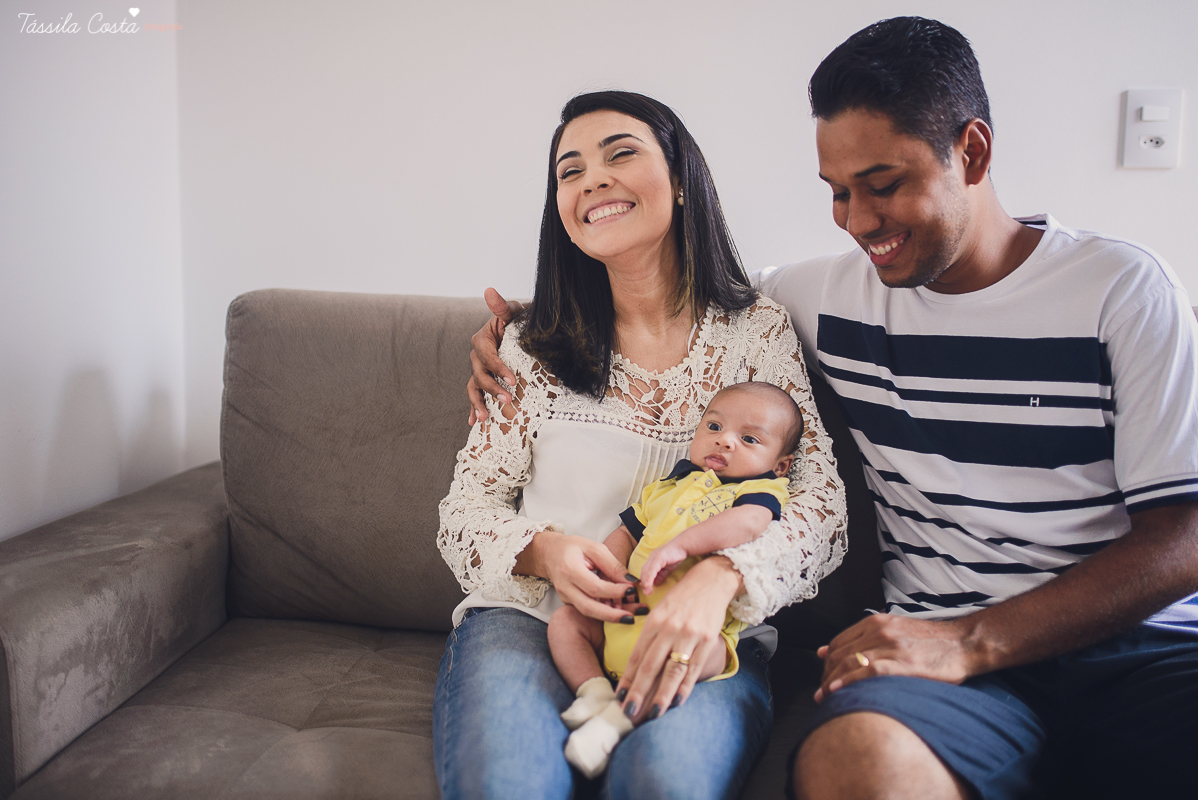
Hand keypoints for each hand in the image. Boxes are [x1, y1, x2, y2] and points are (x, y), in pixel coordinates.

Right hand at [467, 288, 523, 423]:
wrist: (524, 333)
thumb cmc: (519, 322)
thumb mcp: (513, 312)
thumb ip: (501, 306)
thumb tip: (489, 291)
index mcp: (482, 339)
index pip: (487, 356)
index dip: (498, 368)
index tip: (512, 379)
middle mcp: (477, 356)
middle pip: (479, 374)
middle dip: (492, 388)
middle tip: (508, 400)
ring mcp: (479, 369)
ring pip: (474, 387)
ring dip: (477, 403)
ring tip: (484, 417)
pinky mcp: (484, 380)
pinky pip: (476, 395)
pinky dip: (473, 408)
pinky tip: (474, 422)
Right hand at [538, 531, 642, 622]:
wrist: (550, 553)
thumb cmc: (573, 548)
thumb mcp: (594, 548)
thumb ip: (613, 565)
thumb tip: (632, 582)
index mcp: (570, 569)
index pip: (594, 586)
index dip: (614, 591)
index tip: (632, 589)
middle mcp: (565, 587)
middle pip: (589, 607)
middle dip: (612, 615)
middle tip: (633, 617)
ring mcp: (565, 597)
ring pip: (588, 612)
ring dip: (610, 617)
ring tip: (630, 617)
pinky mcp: (568, 602)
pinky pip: (587, 610)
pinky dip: (603, 613)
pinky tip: (619, 612)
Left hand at [614, 556, 740, 723]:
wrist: (711, 580)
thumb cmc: (682, 598)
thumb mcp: (660, 610)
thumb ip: (650, 635)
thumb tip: (638, 666)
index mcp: (654, 620)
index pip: (637, 655)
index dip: (627, 678)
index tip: (619, 696)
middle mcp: (669, 628)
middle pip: (650, 666)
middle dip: (638, 692)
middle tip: (628, 712)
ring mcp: (689, 635)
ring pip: (672, 671)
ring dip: (661, 695)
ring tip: (652, 714)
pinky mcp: (707, 640)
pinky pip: (693, 668)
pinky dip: (685, 687)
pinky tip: (677, 702)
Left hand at [637, 541, 688, 595]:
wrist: (683, 546)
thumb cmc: (676, 556)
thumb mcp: (667, 568)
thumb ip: (661, 575)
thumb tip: (656, 584)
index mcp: (652, 561)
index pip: (645, 572)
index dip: (644, 582)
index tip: (646, 591)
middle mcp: (651, 558)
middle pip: (643, 572)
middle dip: (644, 583)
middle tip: (646, 593)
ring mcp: (654, 557)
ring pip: (646, 571)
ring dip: (646, 582)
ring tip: (647, 591)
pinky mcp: (658, 557)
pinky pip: (652, 568)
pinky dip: (650, 577)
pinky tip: (650, 584)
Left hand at [814, 613, 978, 701]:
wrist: (963, 642)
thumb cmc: (930, 641)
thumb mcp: (894, 630)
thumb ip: (862, 639)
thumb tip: (825, 651)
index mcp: (876, 622)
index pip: (838, 643)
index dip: (825, 663)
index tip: (822, 677)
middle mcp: (880, 631)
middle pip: (840, 655)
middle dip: (826, 676)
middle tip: (820, 694)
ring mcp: (891, 646)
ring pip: (850, 663)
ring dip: (832, 683)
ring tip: (825, 698)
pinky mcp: (904, 663)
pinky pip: (868, 671)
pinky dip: (850, 681)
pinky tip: (839, 691)